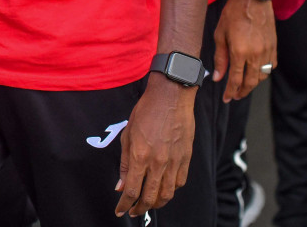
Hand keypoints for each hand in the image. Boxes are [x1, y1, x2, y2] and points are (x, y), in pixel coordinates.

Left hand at [115, 76, 195, 217]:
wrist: (171, 96)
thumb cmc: (146, 111)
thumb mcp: (128, 134)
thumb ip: (125, 163)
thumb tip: (121, 185)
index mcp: (140, 156)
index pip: (132, 190)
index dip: (125, 204)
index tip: (120, 210)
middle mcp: (158, 162)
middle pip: (150, 197)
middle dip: (139, 208)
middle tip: (133, 211)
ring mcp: (174, 161)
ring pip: (167, 194)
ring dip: (156, 203)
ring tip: (148, 204)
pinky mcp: (186, 158)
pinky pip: (180, 182)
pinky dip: (171, 190)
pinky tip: (164, 188)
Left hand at [212, 0, 275, 102]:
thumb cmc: (232, 14)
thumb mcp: (220, 35)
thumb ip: (220, 58)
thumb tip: (218, 77)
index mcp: (239, 52)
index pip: (236, 80)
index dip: (230, 92)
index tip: (226, 99)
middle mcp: (256, 54)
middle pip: (251, 82)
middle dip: (242, 92)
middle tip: (235, 96)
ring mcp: (267, 51)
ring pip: (262, 76)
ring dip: (253, 83)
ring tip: (244, 84)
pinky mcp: (274, 46)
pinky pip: (271, 66)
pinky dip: (264, 72)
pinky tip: (257, 72)